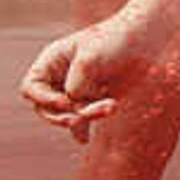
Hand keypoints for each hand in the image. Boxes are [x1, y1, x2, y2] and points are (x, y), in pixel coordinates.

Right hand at [23, 11, 155, 135]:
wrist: (148, 40)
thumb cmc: (117, 41)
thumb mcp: (90, 61)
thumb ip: (76, 87)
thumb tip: (74, 111)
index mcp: (53, 61)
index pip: (31, 88)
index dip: (44, 98)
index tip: (66, 101)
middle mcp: (60, 77)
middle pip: (45, 108)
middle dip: (64, 113)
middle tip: (84, 113)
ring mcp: (76, 91)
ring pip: (66, 116)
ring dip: (84, 117)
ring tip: (111, 107)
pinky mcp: (93, 100)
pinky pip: (80, 121)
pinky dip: (82, 129)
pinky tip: (84, 139)